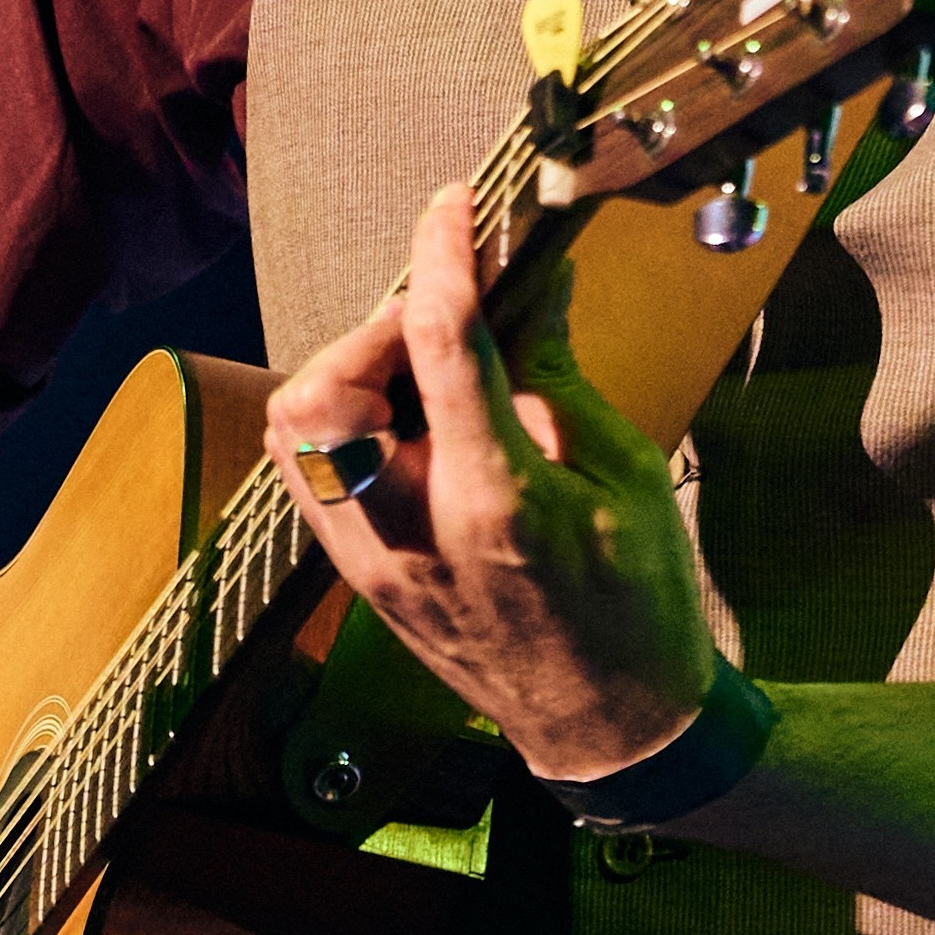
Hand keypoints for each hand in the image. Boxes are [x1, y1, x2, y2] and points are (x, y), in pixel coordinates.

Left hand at [264, 184, 716, 780]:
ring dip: (348, 371)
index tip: (453, 204)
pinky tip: (406, 412)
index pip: (442, 348)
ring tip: (424, 363)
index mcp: (496, 503)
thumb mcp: (622, 473)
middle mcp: (410, 532)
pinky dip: (342, 419)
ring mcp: (371, 563)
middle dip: (377, 326)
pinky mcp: (357, 578)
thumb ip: (556, 375)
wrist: (606, 730)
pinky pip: (308, 471)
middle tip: (447, 313)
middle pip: (325, 391)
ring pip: (296, 429)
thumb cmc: (639, 602)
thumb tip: (533, 281)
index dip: (442, 258)